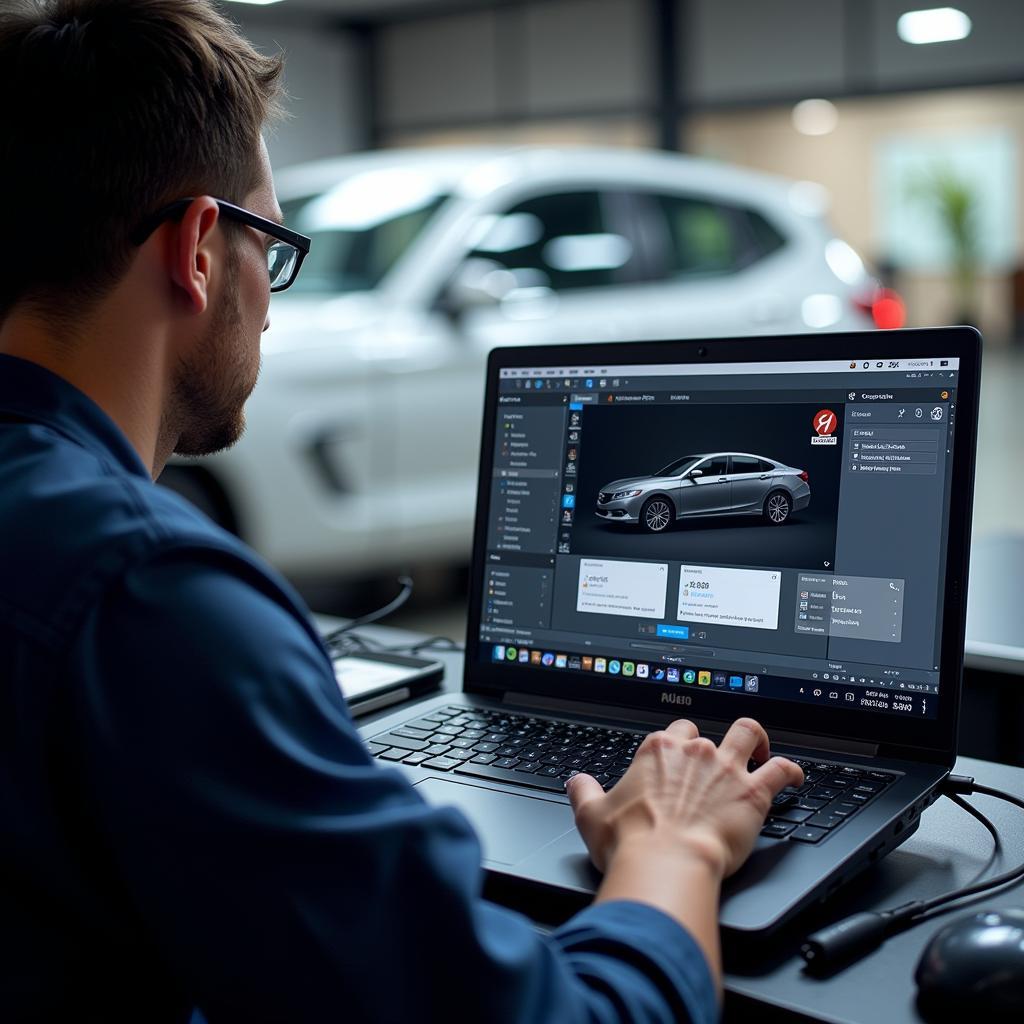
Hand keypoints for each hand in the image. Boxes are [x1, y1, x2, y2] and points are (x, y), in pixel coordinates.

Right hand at [567, 717, 803, 879]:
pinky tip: (795, 779)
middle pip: (708, 730)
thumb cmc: (630, 841)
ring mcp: (726, 768)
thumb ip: (584, 793)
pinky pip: (782, 770)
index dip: (678, 744)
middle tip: (715, 762)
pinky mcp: (753, 792)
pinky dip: (792, 771)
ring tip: (762, 750)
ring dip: (758, 739)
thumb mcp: (591, 815)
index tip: (679, 760)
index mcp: (658, 750)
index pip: (673, 731)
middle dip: (713, 742)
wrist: (665, 862)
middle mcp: (694, 751)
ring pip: (749, 732)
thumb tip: (577, 782)